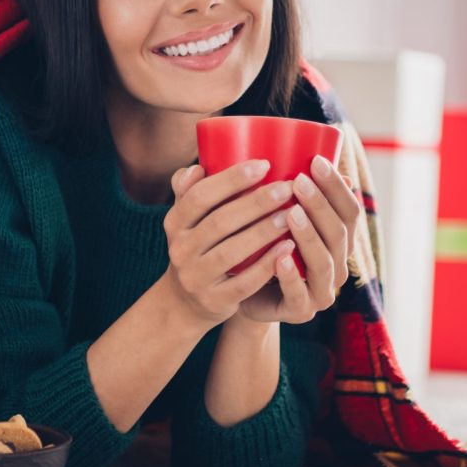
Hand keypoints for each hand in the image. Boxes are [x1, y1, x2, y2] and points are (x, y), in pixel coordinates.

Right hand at [161, 159, 299, 326]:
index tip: (264, 165)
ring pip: (231, 252)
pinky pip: (243, 283)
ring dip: (263, 232)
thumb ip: (190, 191)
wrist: (186, 302)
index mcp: (174, 222)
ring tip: (291, 215)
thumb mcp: (186, 220)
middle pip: (219, 222)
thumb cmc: (198, 247)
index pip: (200, 196)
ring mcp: (195, 277)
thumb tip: (198, 166)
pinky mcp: (214, 300)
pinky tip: (288, 249)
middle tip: (287, 188)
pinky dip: (266, 266)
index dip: (231, 179)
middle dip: (255, 203)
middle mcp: (180, 250)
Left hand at [238, 155, 361, 323]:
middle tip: (299, 181)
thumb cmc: (259, 246)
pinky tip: (277, 257)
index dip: (336, 187)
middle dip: (321, 206)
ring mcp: (322, 290)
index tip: (316, 160)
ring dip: (308, 236)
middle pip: (339, 233)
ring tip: (290, 213)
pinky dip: (290, 275)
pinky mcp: (300, 311)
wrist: (240, 292)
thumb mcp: (270, 216)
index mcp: (337, 239)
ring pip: (324, 262)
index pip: (348, 210)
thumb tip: (287, 151)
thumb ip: (280, 191)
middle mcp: (337, 264)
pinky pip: (299, 294)